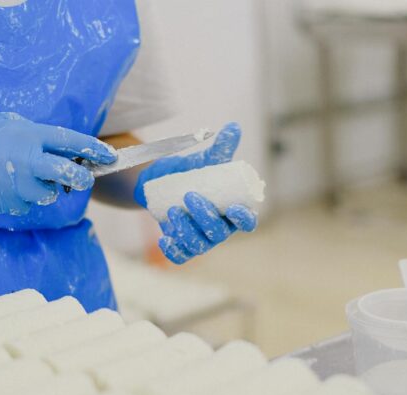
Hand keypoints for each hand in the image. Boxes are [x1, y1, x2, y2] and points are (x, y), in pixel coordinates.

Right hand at [0, 112, 115, 214]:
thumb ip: (34, 135)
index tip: (111, 156)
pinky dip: (20, 201)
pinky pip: (24, 207)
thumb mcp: (6, 123)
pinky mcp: (0, 200)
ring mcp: (11, 181)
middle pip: (66, 172)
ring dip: (43, 191)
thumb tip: (63, 150)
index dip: (93, 149)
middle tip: (83, 180)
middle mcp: (23, 157)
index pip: (70, 140)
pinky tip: (4, 187)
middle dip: (81, 178)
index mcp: (27, 133)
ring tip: (24, 179)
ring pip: (46, 195)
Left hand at [134, 122, 257, 263]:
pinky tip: (165, 239)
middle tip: (190, 196)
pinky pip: (180, 256)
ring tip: (174, 211)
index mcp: (232, 212)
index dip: (243, 219)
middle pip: (220, 233)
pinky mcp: (181, 246)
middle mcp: (220, 230)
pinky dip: (173, 250)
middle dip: (206, 217)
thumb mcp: (205, 162)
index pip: (246, 222)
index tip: (233, 208)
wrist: (160, 185)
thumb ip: (221, 148)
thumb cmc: (191, 174)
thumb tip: (233, 127)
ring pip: (199, 245)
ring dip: (187, 231)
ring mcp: (201, 240)